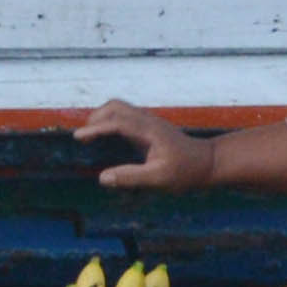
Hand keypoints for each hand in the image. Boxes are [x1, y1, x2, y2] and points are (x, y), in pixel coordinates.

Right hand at [76, 99, 207, 191]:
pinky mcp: (149, 126)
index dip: (96, 128)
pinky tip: (106, 137)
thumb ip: (131, 177)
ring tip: (91, 136)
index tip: (78, 137)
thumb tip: (102, 177)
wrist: (208, 162)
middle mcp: (148, 121)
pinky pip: (124, 115)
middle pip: (116, 106)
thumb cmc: (186, 172)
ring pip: (119, 108)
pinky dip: (109, 121)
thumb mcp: (159, 179)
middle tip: (84, 138)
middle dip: (96, 118)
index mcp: (149, 131)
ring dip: (102, 117)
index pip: (118, 122)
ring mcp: (149, 121)